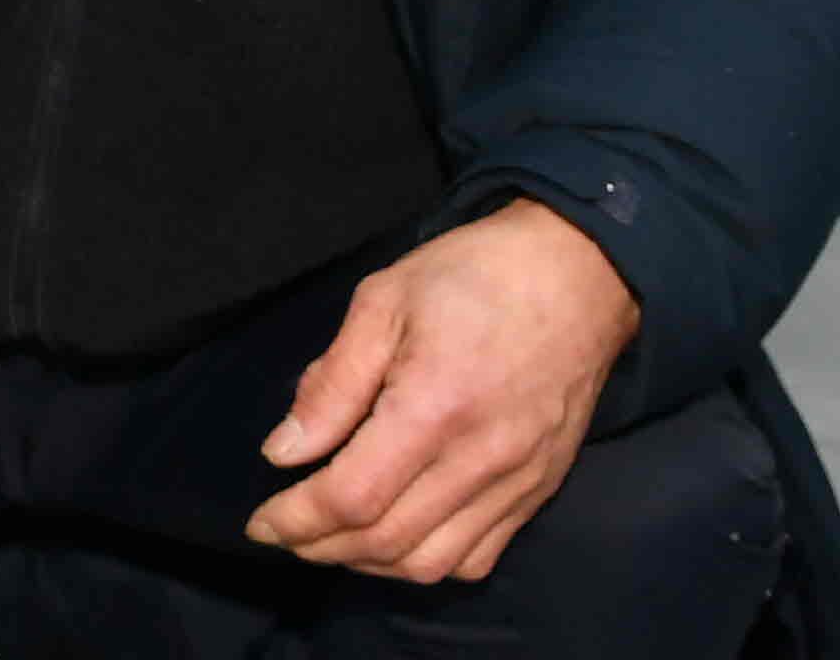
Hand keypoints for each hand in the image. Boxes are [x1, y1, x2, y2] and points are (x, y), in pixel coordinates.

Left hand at [244, 199, 643, 586]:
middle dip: (320, 547)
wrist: (579, 275)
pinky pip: (477, 558)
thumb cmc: (472, 276)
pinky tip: (395, 537)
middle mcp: (479, 459)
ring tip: (330, 539)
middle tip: (285, 532)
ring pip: (431, 563)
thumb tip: (284, 452)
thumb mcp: (383, 301)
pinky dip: (425, 563)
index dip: (297, 520)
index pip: (352, 496)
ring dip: (369, 563)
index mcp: (433, 406)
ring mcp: (517, 483)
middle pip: (386, 541)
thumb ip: (332, 382)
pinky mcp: (538, 490)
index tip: (261, 523)